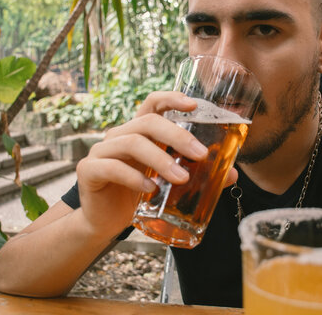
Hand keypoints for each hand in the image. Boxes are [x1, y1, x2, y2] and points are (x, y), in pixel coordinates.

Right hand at [75, 91, 237, 238]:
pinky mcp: (89, 170)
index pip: (152, 104)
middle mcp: (119, 135)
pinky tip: (151, 190)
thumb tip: (232, 174)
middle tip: (200, 155)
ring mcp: (102, 151)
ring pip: (132, 143)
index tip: (193, 104)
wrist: (104, 223)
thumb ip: (197, 174)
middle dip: (177, 136)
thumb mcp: (168, 182)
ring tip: (183, 179)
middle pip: (148, 122)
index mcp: (139, 132)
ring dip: (161, 159)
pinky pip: (112, 167)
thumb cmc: (139, 196)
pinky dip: (134, 178)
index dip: (171, 98)